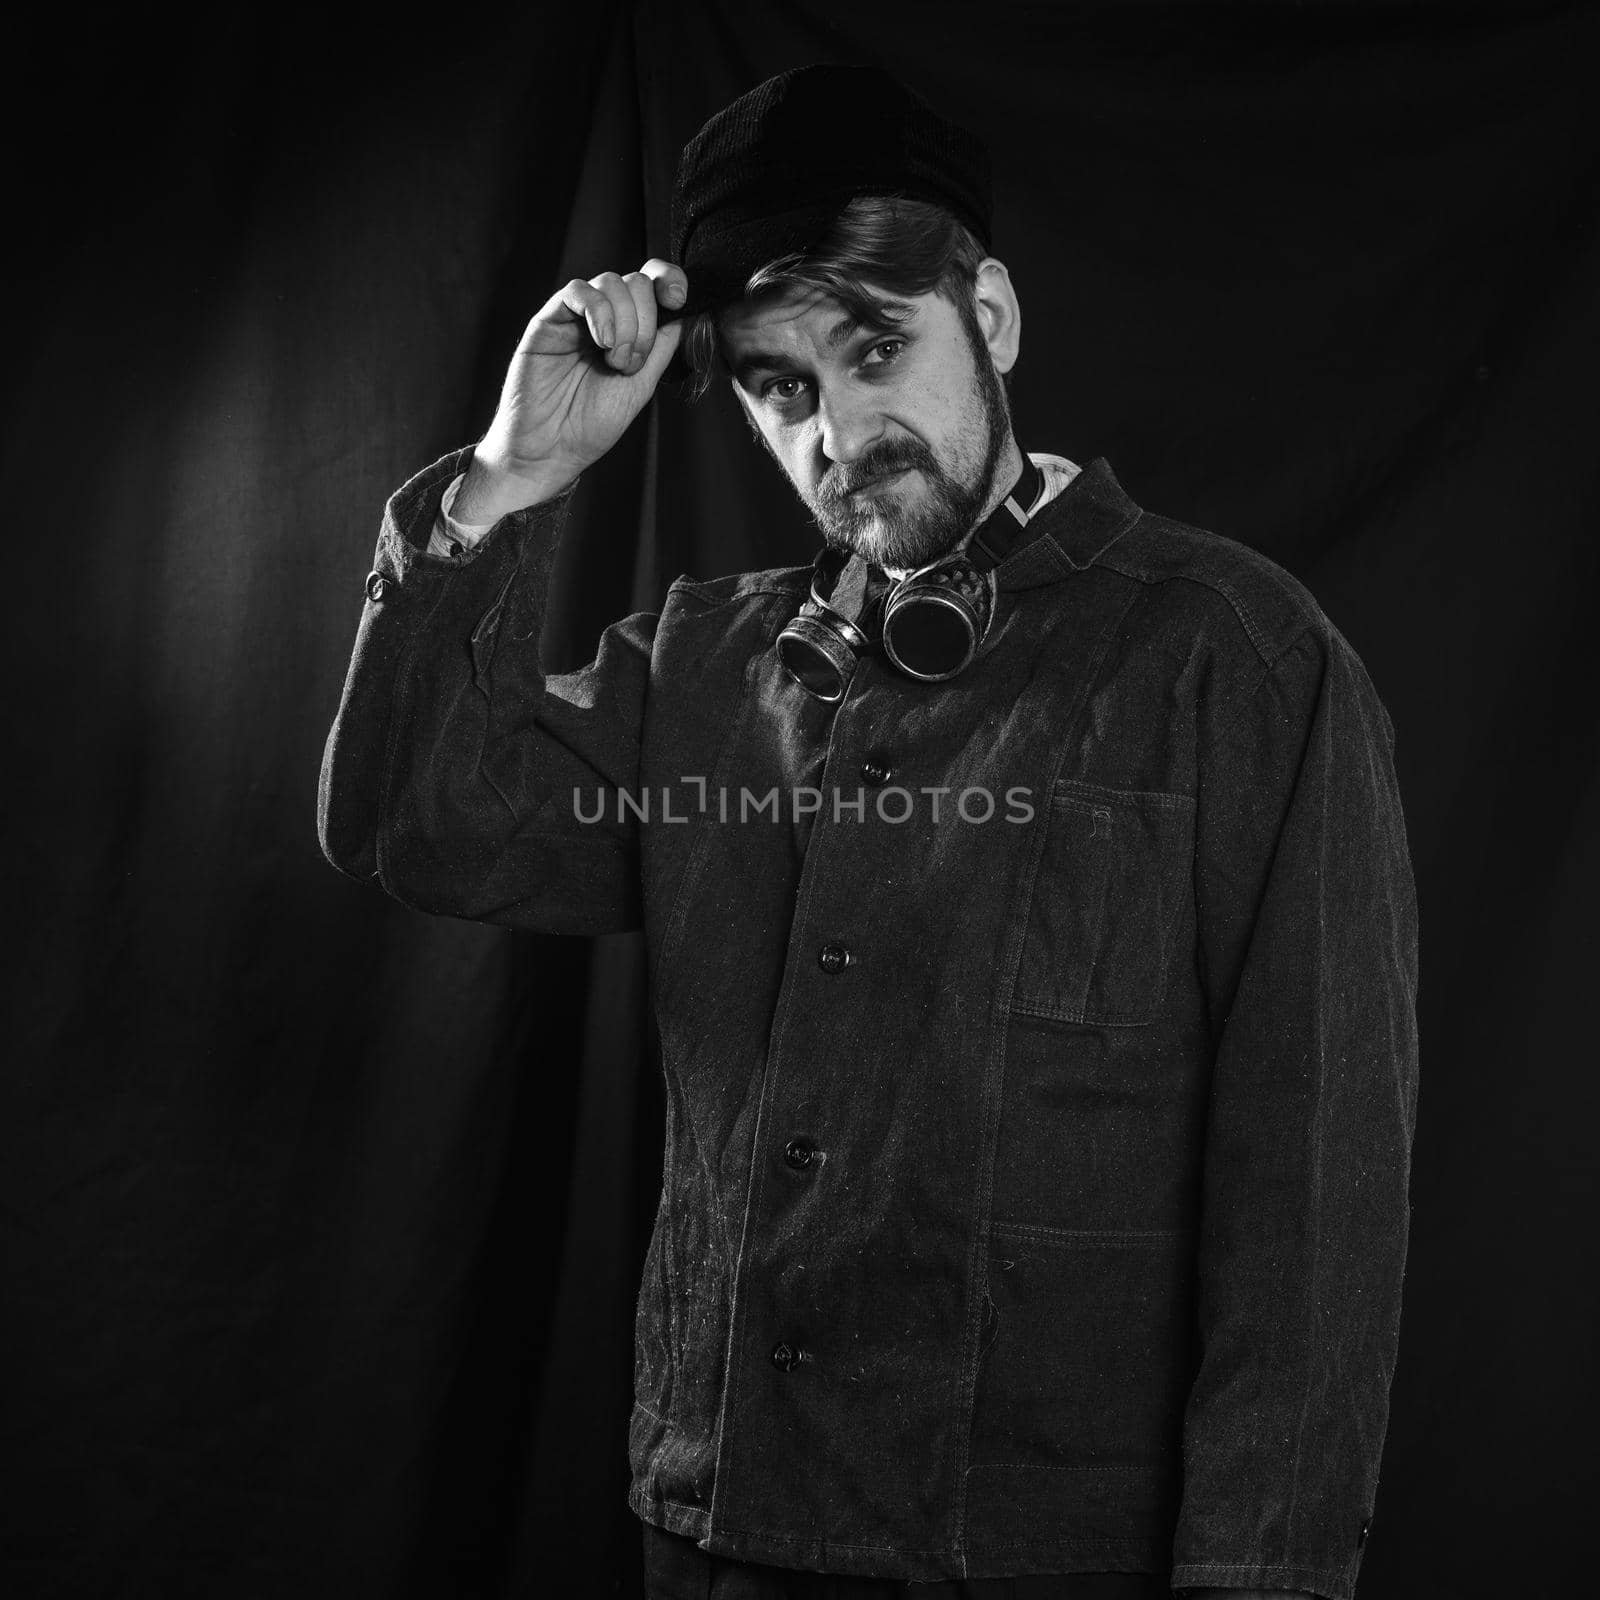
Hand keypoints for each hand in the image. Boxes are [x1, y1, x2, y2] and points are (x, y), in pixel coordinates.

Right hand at [453, 258, 688, 521]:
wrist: (551, 450)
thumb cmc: (590, 424)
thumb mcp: (641, 385)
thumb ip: (661, 348)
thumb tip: (683, 312)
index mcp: (627, 330)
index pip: (652, 284)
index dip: (670, 279)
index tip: (680, 298)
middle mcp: (603, 318)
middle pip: (636, 282)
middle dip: (645, 321)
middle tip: (632, 362)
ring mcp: (575, 317)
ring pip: (610, 282)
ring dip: (624, 322)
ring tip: (614, 361)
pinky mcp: (549, 320)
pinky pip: (577, 291)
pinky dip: (598, 312)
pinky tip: (602, 342)